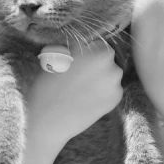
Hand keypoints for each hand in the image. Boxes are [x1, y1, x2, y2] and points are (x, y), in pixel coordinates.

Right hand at [25, 41, 122, 160]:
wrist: (47, 119)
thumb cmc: (46, 85)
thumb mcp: (58, 56)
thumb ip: (77, 49)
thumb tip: (85, 46)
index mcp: (94, 47)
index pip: (99, 44)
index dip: (90, 52)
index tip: (83, 60)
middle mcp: (109, 61)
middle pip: (108, 59)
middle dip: (98, 65)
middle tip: (83, 76)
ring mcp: (115, 80)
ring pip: (112, 75)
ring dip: (103, 79)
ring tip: (84, 89)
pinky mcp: (117, 97)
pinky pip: (113, 90)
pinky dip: (105, 93)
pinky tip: (89, 99)